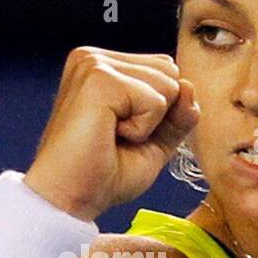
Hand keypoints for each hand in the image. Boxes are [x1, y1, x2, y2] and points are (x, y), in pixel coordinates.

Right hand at [23, 47, 199, 221]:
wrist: (67, 200)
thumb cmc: (100, 175)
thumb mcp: (154, 143)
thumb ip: (177, 115)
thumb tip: (190, 86)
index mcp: (103, 67)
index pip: (165, 69)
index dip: (160, 112)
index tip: (122, 134)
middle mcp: (95, 58)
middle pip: (170, 71)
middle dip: (158, 114)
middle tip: (117, 137)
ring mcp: (94, 65)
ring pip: (167, 83)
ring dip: (148, 123)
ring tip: (111, 136)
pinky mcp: (99, 80)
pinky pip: (155, 101)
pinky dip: (142, 130)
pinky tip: (109, 136)